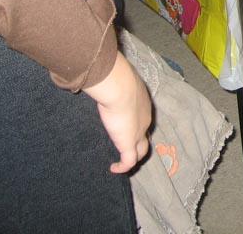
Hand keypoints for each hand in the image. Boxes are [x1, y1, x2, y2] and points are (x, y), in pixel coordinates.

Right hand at [83, 52, 151, 173]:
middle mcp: (145, 119)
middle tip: (128, 146)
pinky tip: (114, 168)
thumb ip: (109, 80)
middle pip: (145, 135)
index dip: (135, 122)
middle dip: (138, 141)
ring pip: (142, 151)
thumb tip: (97, 73)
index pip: (142, 116)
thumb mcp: (115, 78)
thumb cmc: (117, 78)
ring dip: (134, 157)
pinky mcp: (129, 143)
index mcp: (143, 103)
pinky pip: (129, 161)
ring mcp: (139, 133)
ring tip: (123, 161)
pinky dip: (123, 167)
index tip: (124, 125)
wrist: (120, 87)